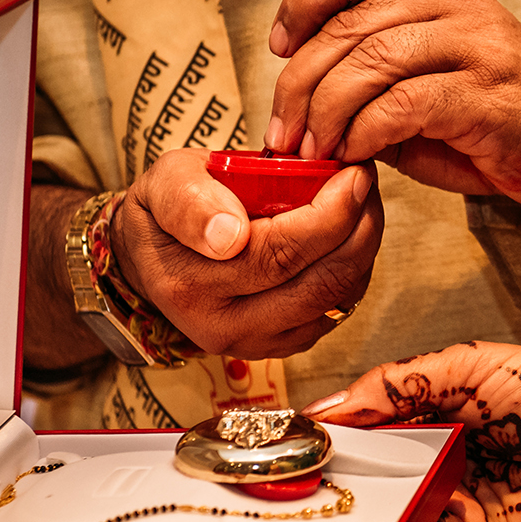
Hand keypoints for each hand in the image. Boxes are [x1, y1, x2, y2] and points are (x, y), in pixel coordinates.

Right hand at [110, 149, 382, 358]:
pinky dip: (353, 273)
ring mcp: (252, 342)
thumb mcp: (163, 184)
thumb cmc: (166, 213)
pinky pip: (333, 313)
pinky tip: (351, 238)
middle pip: (316, 283)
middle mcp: (220, 324)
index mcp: (188, 282)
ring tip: (364, 205)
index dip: (330, 215)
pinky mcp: (278, 347)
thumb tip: (229, 234)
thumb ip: (189, 201)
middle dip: (358, 230)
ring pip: (332, 302)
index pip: (278, 253)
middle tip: (365, 184)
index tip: (352, 175)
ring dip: (362, 251)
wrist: (154, 260)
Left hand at [264, 0, 520, 210]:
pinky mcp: (486, 98)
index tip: (278, 46)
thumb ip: (373, 83)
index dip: (303, 1)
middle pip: (350, 25)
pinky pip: (404, 105)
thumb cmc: (495, 124)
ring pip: (372, 62)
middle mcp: (457, 8)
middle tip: (282, 130)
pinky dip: (365, 132)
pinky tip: (353, 153)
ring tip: (313, 150)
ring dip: (327, 112)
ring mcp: (476, 48)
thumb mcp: (426, 88)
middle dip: (300, 82)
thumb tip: (303, 106)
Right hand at [305, 342, 520, 521]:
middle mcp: (446, 463)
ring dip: (378, 499)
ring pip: (394, 511)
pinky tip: (425, 500)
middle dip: (348, 471)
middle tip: (312, 465)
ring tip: (364, 480)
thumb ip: (397, 382)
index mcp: (444, 416)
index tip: (302, 432)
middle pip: (378, 473)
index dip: (342, 429)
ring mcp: (458, 507)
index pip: (375, 426)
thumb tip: (332, 406)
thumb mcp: (469, 366)